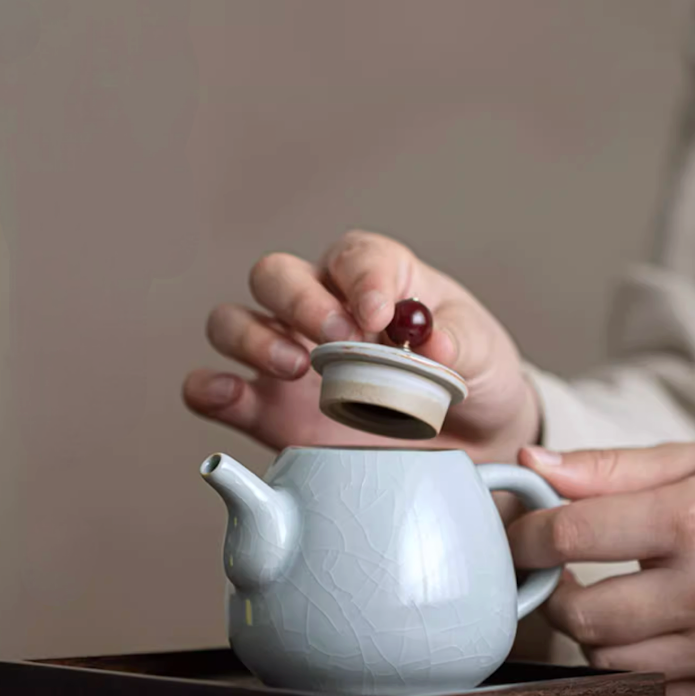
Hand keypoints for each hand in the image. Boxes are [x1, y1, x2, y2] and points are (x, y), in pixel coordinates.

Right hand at [183, 230, 539, 459]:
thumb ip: (459, 341)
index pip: (354, 257)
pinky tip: (232, 395)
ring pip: (232, 322)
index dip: (362, 279)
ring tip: (296, 369)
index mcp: (376, 276)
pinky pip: (216, 389)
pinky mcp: (270, 410)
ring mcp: (288, 357)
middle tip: (336, 338)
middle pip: (275, 275)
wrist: (466, 438)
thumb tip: (433, 343)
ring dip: (253, 339)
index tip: (381, 314)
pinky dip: (212, 388)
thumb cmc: (471, 376)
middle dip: (299, 301)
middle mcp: (320, 308)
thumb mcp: (482, 353)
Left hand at [507, 441, 694, 695]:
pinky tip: (655, 627)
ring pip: (606, 660)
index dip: (525, 535)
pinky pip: (650, 693)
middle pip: (579, 614)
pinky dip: (636, 663)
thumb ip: (608, 468)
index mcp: (693, 522)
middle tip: (558, 570)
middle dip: (553, 591)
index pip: (569, 536)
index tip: (517, 534)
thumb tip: (531, 463)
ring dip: (593, 629)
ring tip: (615, 594)